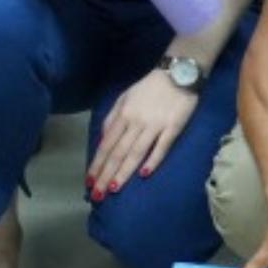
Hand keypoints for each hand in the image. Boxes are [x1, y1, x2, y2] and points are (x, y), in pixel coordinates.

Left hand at [84, 66, 198, 199]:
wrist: (178, 72)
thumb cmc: (149, 88)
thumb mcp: (124, 98)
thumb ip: (112, 119)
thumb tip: (102, 141)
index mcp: (122, 114)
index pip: (106, 144)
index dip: (97, 163)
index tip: (89, 181)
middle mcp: (136, 122)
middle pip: (118, 152)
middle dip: (106, 174)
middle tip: (97, 194)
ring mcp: (155, 125)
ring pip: (136, 153)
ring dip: (124, 172)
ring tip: (113, 188)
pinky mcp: (173, 128)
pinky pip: (161, 147)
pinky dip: (152, 161)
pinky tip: (143, 175)